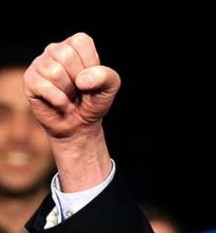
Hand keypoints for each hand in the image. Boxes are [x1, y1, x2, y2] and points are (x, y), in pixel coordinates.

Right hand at [23, 33, 118, 190]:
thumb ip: (107, 78)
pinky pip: (41, 84)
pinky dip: (55, 99)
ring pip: (52, 69)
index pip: (81, 42)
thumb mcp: (110, 91)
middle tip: (79, 93)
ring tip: (69, 100)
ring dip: (67, 92)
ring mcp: (39, 65)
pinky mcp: (29, 82)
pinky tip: (60, 105)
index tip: (91, 82)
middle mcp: (54, 51)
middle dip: (78, 79)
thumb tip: (85, 79)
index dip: (91, 65)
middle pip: (64, 54)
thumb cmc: (94, 106)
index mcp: (75, 47)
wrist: (79, 130)